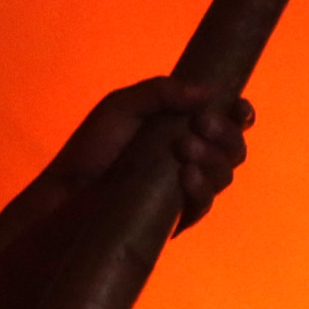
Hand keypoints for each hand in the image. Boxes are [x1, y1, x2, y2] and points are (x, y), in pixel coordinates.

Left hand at [43, 76, 254, 231]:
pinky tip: (185, 176)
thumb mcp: (123, 105)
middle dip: (226, 134)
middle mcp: (191, 158)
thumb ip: (161, 92)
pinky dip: (201, 189)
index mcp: (183, 128)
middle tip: (201, 124)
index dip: (240, 115)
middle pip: (234, 149)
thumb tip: (206, 93)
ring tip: (183, 149)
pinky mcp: (175, 216)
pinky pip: (203, 205)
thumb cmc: (93, 146)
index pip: (227, 122)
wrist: (68, 188)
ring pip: (224, 176)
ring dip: (213, 159)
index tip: (238, 108)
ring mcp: (185, 189)